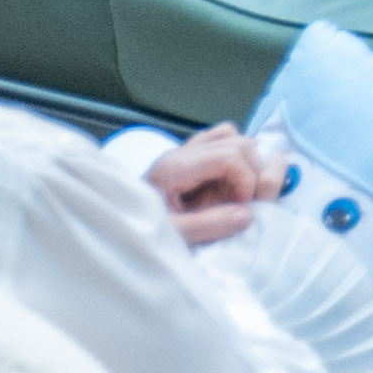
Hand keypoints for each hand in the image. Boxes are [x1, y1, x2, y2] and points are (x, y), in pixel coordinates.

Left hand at [145, 128, 286, 246]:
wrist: (119, 226)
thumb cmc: (141, 229)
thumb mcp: (171, 235)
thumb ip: (206, 226)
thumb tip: (247, 214)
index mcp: (175, 168)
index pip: (229, 156)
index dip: (246, 181)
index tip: (243, 208)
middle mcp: (181, 152)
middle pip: (239, 144)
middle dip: (253, 173)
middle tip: (245, 204)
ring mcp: (184, 150)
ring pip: (234, 136)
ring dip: (248, 163)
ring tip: (239, 193)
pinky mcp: (188, 154)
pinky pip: (222, 138)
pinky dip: (236, 154)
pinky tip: (230, 179)